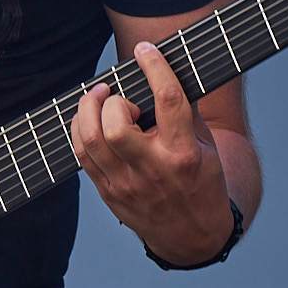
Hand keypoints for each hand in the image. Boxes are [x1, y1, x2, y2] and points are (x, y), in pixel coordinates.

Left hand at [69, 42, 237, 267]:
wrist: (193, 236)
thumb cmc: (201, 183)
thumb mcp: (206, 147)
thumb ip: (186, 112)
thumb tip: (164, 73)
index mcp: (184, 153)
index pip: (168, 101)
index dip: (154, 68)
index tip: (145, 51)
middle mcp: (153, 169)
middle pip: (116, 126)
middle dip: (112, 101)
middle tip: (117, 96)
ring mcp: (127, 184)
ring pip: (91, 141)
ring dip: (87, 111)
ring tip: (98, 100)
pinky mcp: (109, 193)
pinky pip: (82, 156)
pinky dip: (81, 131)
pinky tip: (90, 121)